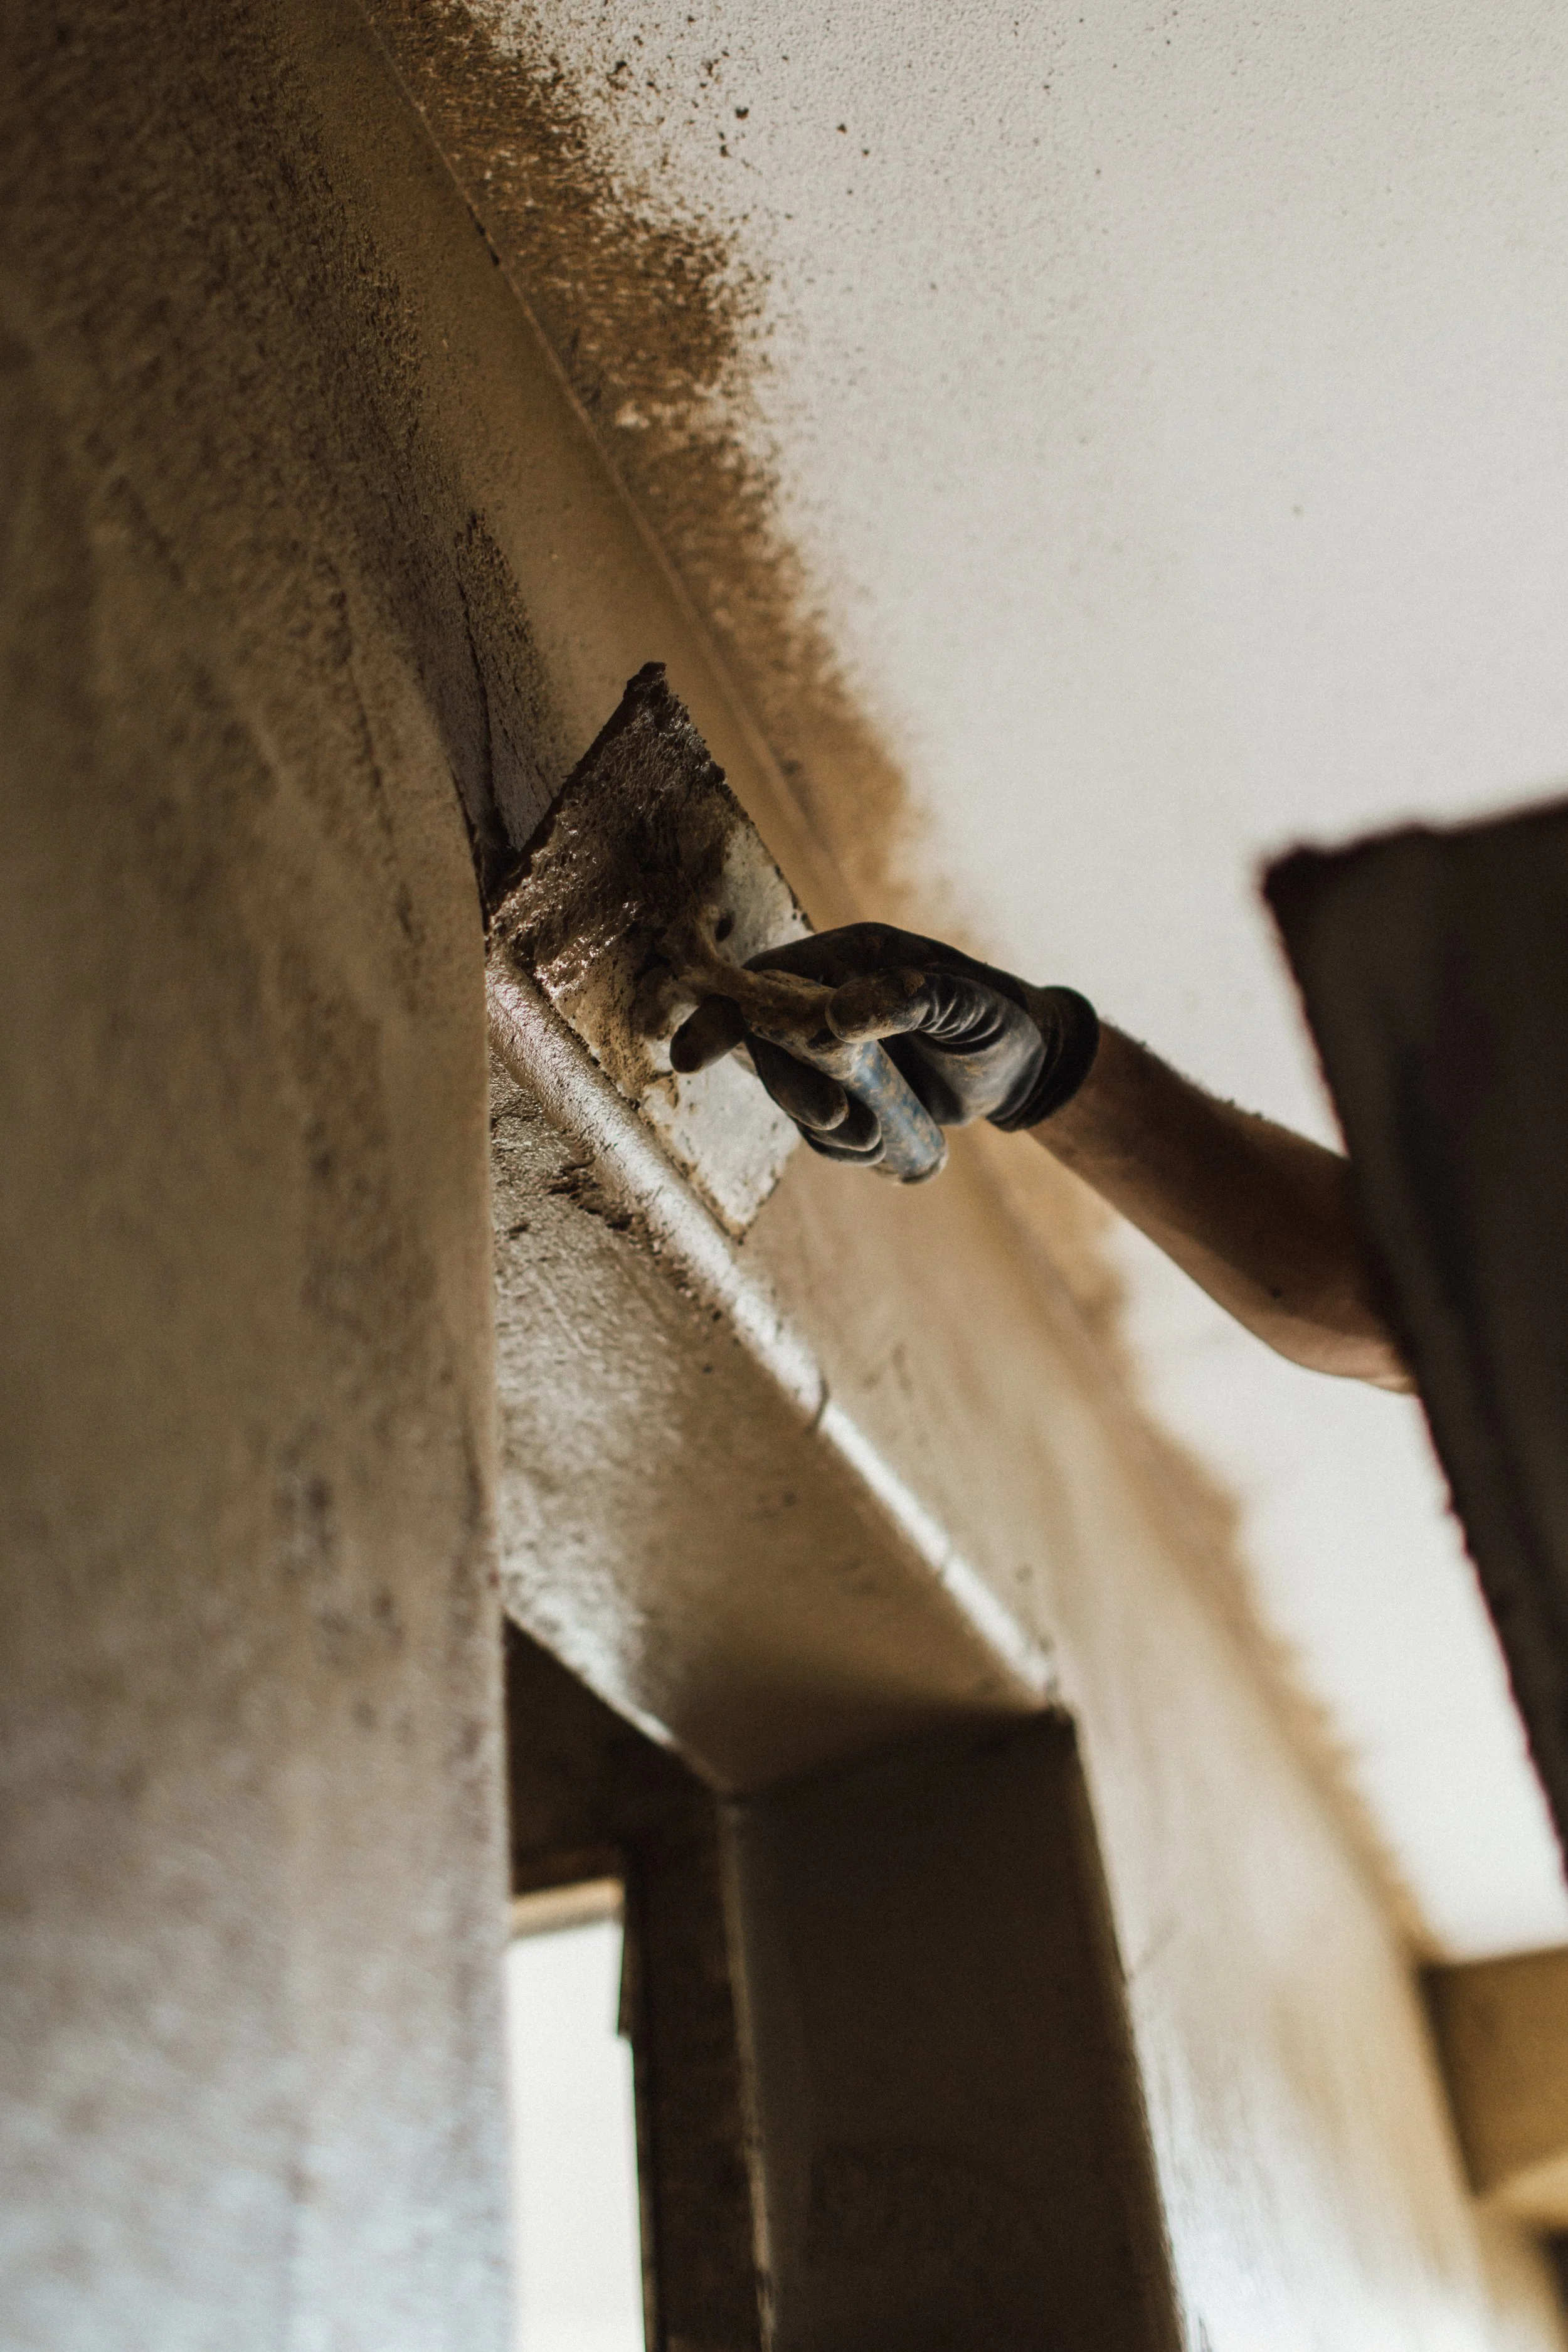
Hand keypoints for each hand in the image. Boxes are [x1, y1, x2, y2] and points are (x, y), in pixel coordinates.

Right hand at [670, 923, 1097, 1166]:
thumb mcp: (972, 1007)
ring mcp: (830, 1054)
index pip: (762, 981)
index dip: (719, 1016)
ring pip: (792, 1097)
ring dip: (825, 1129)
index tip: (688, 1057)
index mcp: (846, 959)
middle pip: (766, 1048)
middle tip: (838, 1119)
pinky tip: (886, 1149)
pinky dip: (845, 1149)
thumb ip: (916, 999)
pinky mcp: (844, 1097)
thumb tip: (838, 1016)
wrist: (1023, 1066)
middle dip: (792, 1091)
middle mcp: (825, 1001)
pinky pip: (821, 1132)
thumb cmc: (1000, 1021)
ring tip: (880, 1138)